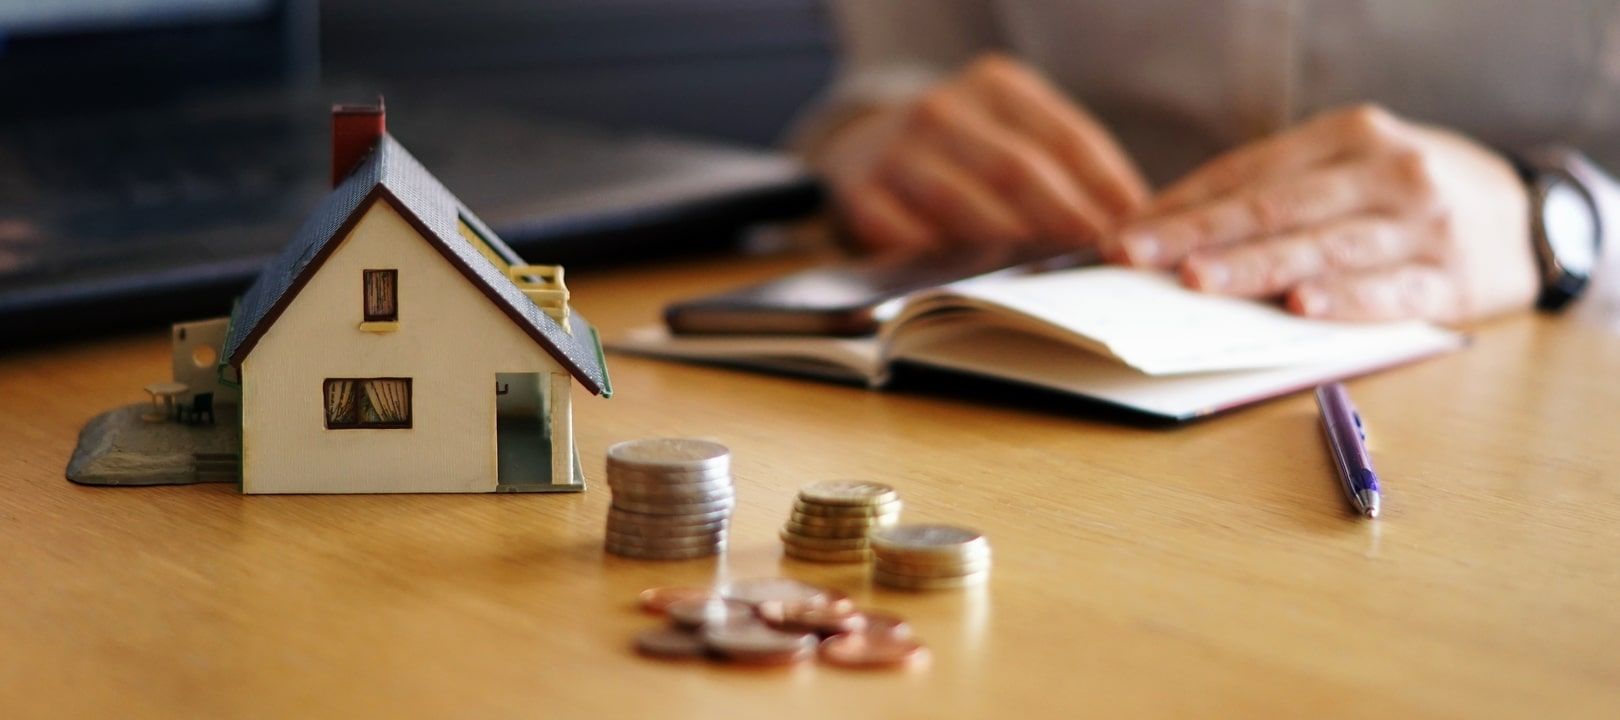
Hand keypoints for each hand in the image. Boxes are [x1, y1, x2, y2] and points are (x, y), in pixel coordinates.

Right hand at [813, 54, 1148, 251]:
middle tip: (1098, 257)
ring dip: (1009, 244)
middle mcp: (942, 108)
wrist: (864, 146)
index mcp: (995, 84)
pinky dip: (943, 261)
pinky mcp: (860, 194)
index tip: (1136, 225)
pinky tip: (976, 281)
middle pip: (1017, 169)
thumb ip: (1064, 166)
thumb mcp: (1012, 132)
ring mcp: (895, 149)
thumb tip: (1133, 219)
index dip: (1106, 184)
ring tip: (1049, 276)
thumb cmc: (964, 152)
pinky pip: (905, 235)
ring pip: (961, 202)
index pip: (1066, 136)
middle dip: (1064, 218)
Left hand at [1111, 105, 1538, 322]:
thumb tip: (1168, 234)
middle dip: (1198, 234)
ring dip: (1255, 267)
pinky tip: (1301, 308)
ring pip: (1323, 247)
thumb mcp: (1349, 168)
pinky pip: (1390, 292)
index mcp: (1349, 134)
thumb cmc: (1407, 195)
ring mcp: (1422, 225)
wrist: (1529, 213)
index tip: (1123, 233)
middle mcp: (1386, 171)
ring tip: (1197, 282)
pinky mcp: (1453, 279)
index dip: (1181, 205)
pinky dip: (1344, 301)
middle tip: (1138, 257)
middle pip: (1277, 207)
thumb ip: (1274, 194)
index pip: (1248, 173)